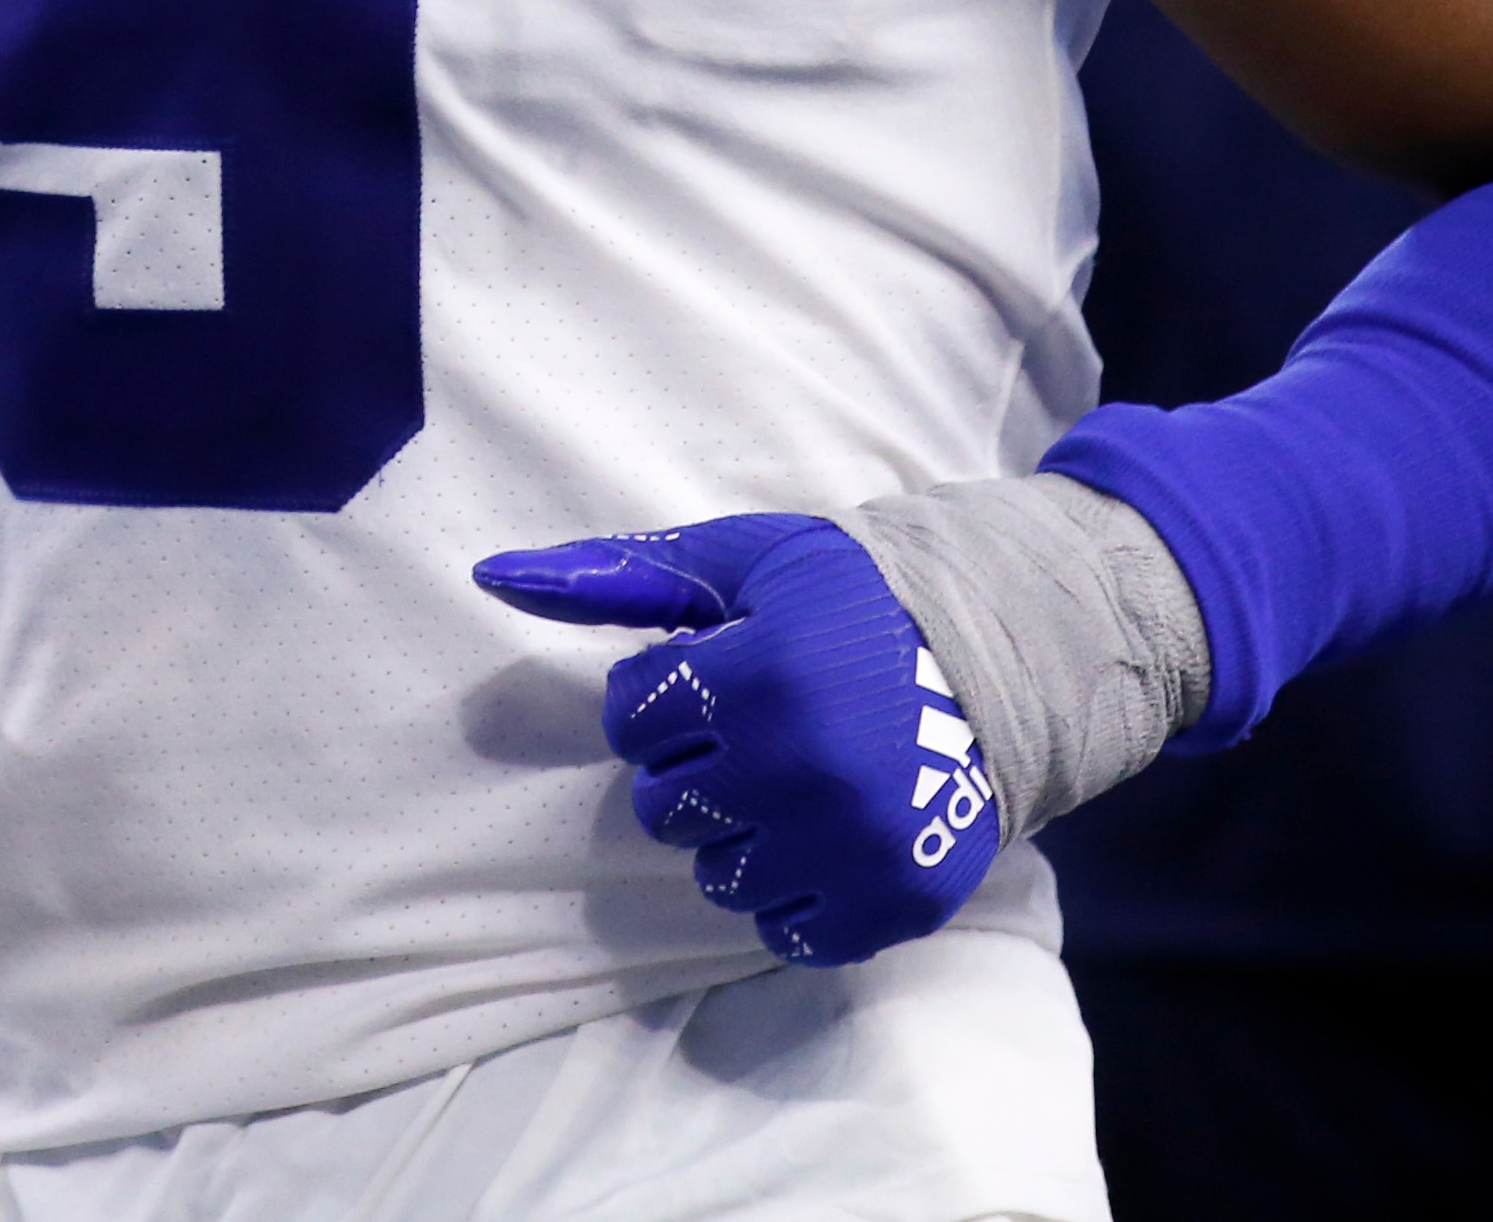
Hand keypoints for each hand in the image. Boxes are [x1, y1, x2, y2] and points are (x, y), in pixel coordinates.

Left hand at [475, 512, 995, 966]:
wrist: (998, 659)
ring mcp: (852, 844)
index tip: (717, 676)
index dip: (662, 694)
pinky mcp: (893, 901)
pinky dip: (793, 892)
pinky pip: (784, 930)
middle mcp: (802, 768)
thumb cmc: (850, 602)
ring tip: (792, 781)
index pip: (629, 718)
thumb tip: (494, 576)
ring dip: (738, 833)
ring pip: (715, 877)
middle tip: (754, 732)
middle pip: (660, 808)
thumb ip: (622, 573)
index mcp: (761, 674)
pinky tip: (824, 834)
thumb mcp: (743, 562)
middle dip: (692, 769)